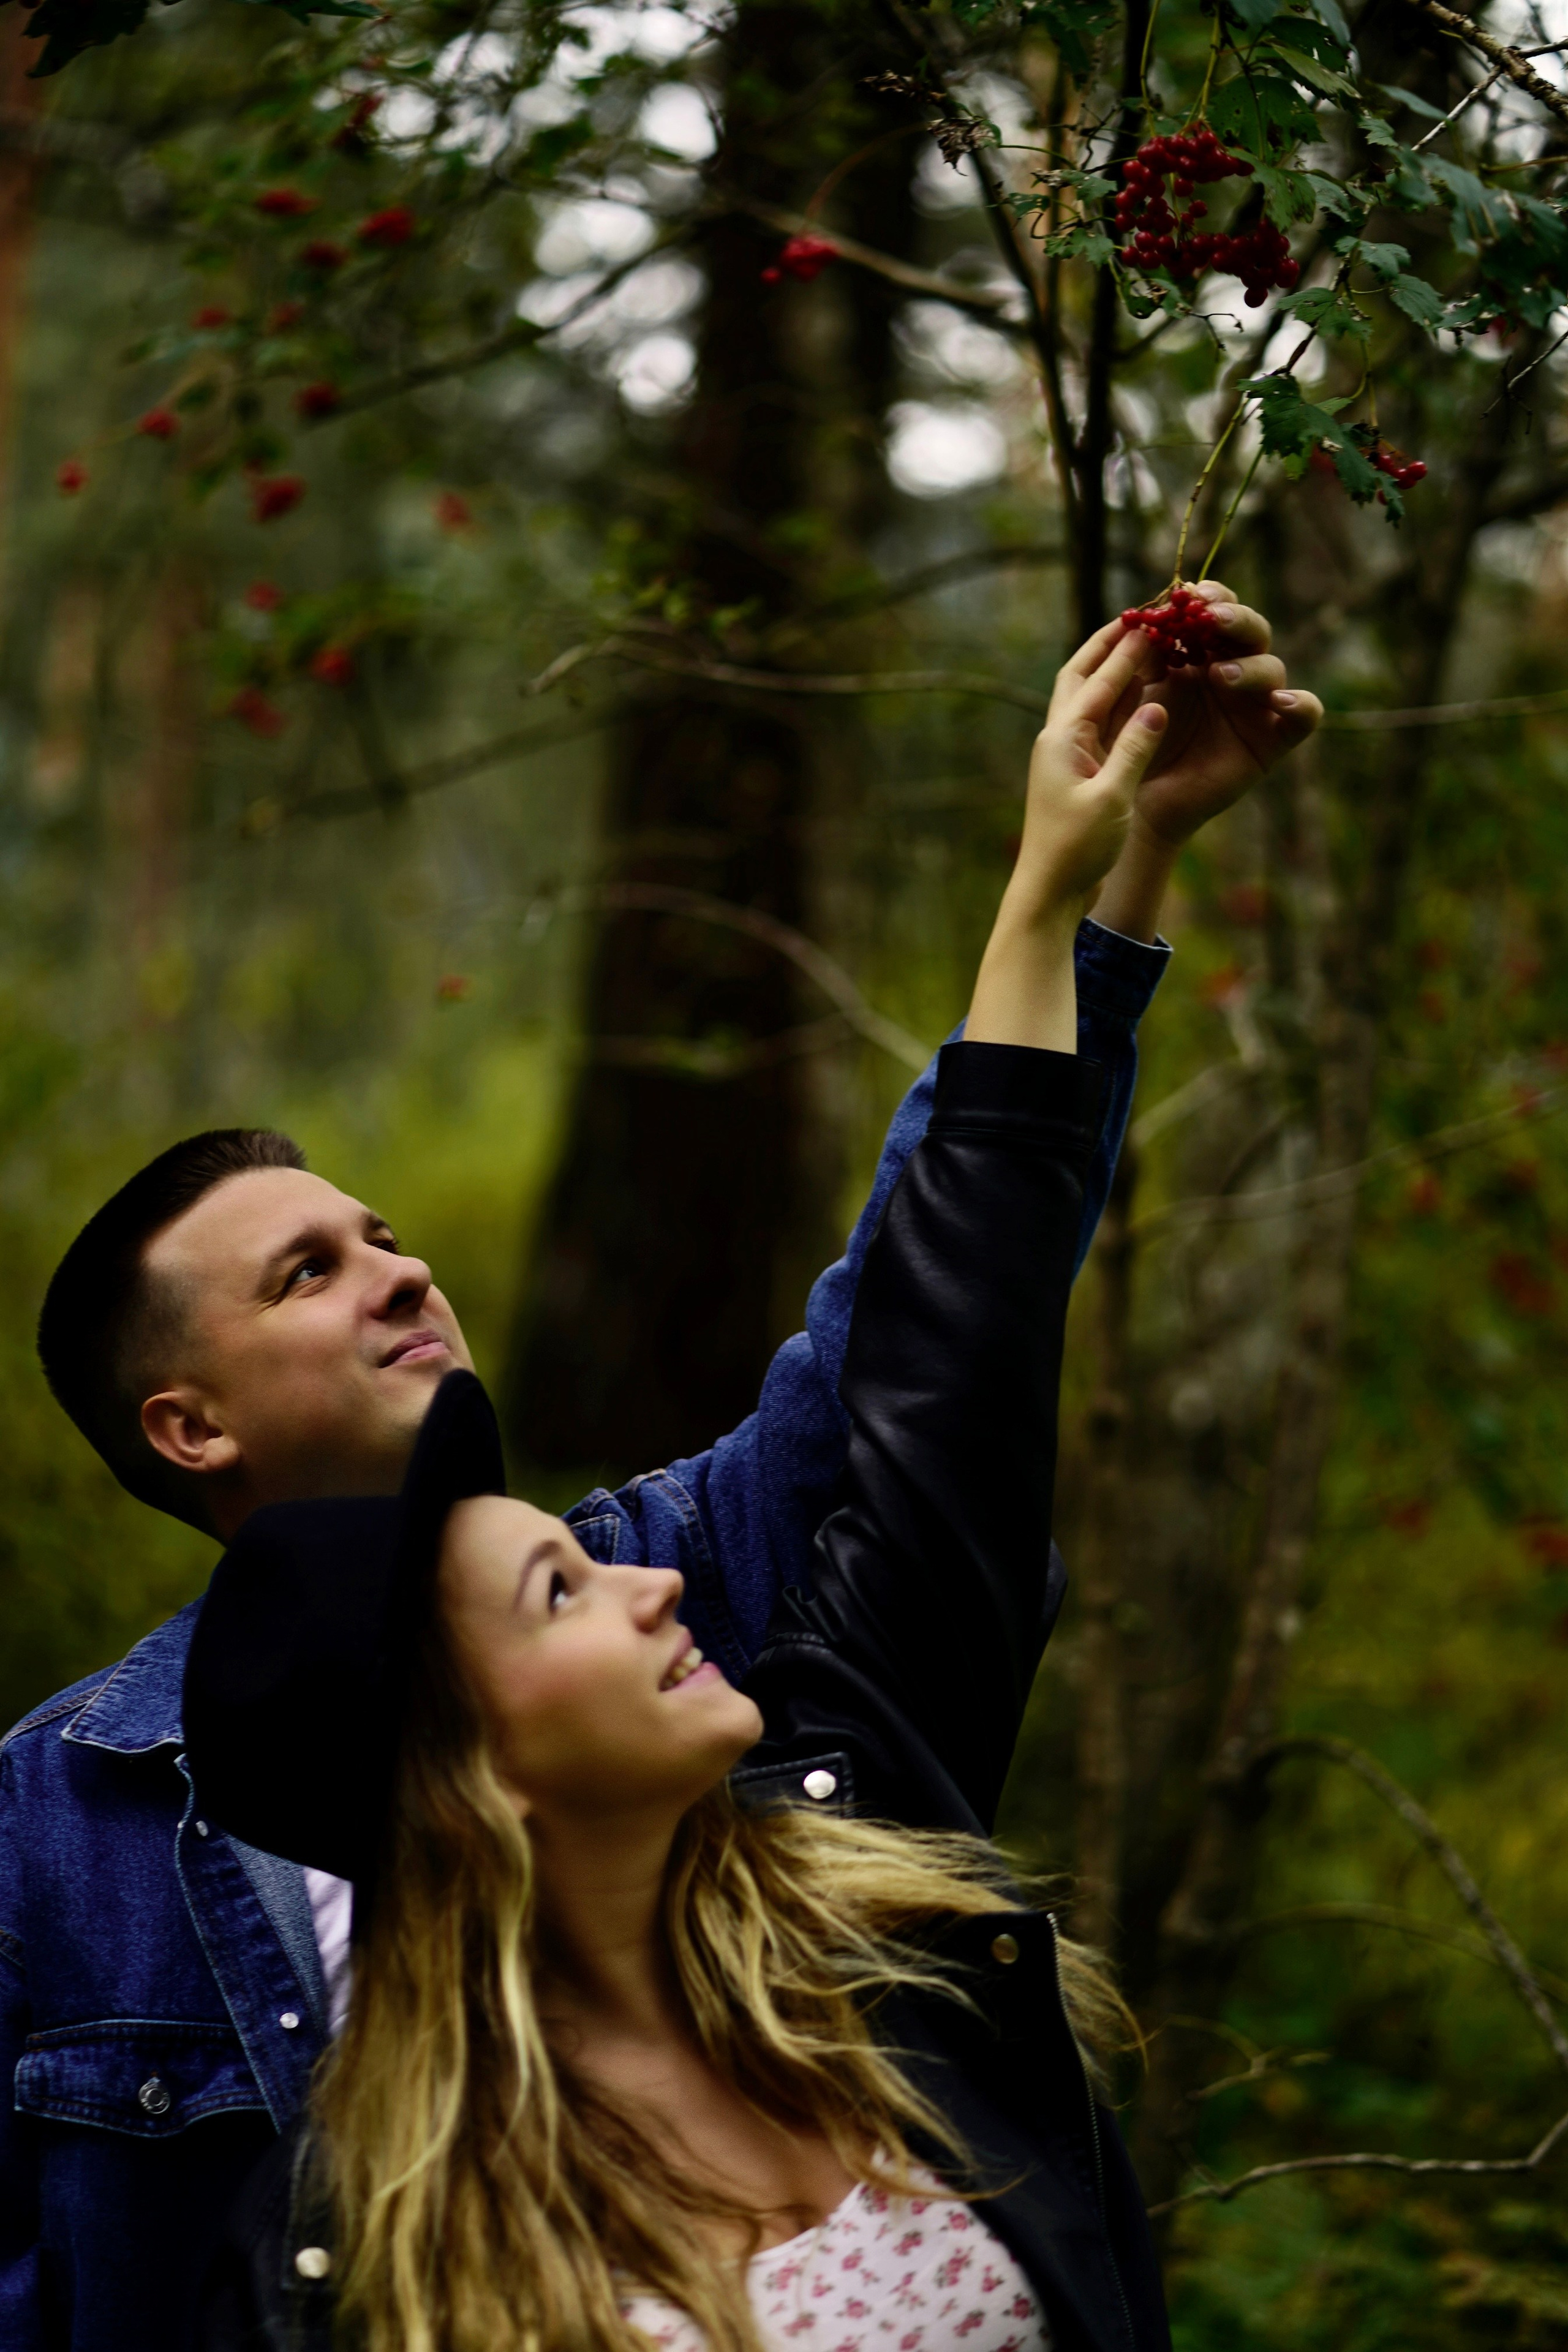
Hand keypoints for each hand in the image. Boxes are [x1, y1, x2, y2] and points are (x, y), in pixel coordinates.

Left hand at [968, 628, 1168, 1052]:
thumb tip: (1157, 704)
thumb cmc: (1076, 852)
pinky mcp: (1077, 774)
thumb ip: (1133, 748)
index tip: (1155, 615)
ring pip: (1087, 697)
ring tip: (1143, 643)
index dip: (1127, 647)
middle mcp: (1059, 739)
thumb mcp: (1111, 798)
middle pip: (1080, 675)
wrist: (1048, 894)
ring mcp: (1066, 756)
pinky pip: (1098, 723)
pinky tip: (1140, 694)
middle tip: (1140, 616)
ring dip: (1112, 669)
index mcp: (1062, 739)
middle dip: (1109, 644)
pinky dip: (1118, 701)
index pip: (1097, 679)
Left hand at [1131, 579, 1323, 848]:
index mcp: (1193, 655)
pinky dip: (1301, 705)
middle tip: (1211, 619)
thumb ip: (1135, 661)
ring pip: (1271, 666)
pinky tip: (1280, 703)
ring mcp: (1252, 706)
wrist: (1132, 807)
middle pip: (1248, 630)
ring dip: (1251, 665)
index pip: (1212, 611)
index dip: (1206, 598)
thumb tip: (1141, 619)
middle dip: (1233, 618)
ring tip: (1221, 675)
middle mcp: (1229, 672)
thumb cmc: (1121, 751)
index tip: (1188, 595)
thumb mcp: (1121, 699)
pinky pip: (1303, 717)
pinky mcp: (1270, 740)